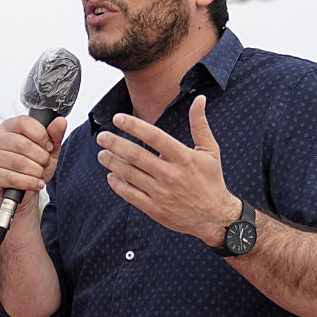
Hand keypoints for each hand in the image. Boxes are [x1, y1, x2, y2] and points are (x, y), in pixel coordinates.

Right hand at [0, 112, 64, 203]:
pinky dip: (29, 182)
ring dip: (36, 171)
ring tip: (40, 175)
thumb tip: (61, 121)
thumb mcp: (48, 150)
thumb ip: (54, 135)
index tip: (49, 147)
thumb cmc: (34, 167)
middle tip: (45, 164)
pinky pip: (11, 178)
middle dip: (41, 157)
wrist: (24, 193)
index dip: (42, 136)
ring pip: (18, 162)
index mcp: (9, 126)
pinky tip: (37, 184)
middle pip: (23, 144)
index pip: (25, 123)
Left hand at [100, 98, 238, 241]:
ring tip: (102, 154)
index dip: (133, 125)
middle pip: (135, 155)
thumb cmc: (211, 181)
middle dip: (114, 143)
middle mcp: (170, 174)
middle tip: (102, 137)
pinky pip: (130, 194)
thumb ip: (200, 124)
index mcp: (183, 157)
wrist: (214, 217)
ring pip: (129, 174)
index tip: (117, 118)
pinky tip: (112, 175)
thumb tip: (200, 99)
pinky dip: (117, 184)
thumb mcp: (210, 151)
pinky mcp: (154, 209)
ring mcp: (160, 193)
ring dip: (112, 162)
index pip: (153, 136)